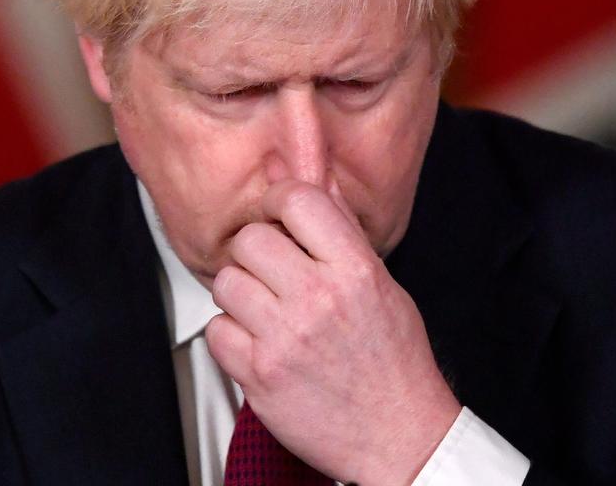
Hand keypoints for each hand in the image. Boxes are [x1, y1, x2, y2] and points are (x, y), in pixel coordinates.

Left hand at [205, 179, 461, 485]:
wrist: (398, 435)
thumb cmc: (394, 363)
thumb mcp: (382, 285)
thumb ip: (342, 234)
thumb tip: (313, 181)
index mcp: (355, 271)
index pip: (299, 200)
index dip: (278, 199)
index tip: (276, 213)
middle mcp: (319, 300)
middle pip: (251, 239)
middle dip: (255, 251)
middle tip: (269, 269)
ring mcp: (285, 338)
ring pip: (226, 282)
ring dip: (240, 293)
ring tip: (264, 308)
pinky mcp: (260, 375)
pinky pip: (217, 330)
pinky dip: (230, 335)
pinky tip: (257, 341)